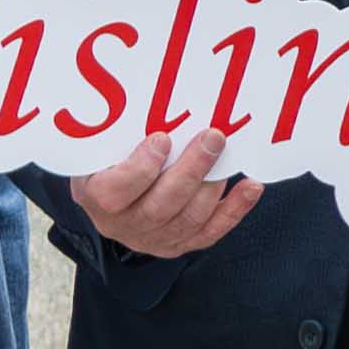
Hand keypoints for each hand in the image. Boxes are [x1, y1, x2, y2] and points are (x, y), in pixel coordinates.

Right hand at [71, 127, 262, 260]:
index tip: (162, 138)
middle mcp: (125, 225)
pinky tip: (250, 187)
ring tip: (228, 155)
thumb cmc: (108, 164)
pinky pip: (211, 231)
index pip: (116, 191)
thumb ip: (121, 136)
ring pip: (189, 219)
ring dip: (214, 185)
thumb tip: (156, 105)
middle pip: (161, 205)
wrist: (112, 198)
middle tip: (212, 138)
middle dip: (191, 170)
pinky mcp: (181, 243)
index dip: (141, 167)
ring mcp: (154, 238)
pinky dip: (236, 209)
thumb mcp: (100, 148)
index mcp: (98, 199)